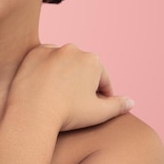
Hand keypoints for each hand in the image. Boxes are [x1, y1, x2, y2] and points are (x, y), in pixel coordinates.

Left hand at [7, 44, 133, 131]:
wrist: (32, 113)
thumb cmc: (68, 115)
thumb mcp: (99, 113)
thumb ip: (118, 106)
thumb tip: (130, 101)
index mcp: (93, 61)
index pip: (101, 80)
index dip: (100, 95)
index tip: (93, 107)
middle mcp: (73, 49)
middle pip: (81, 68)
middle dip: (81, 82)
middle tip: (73, 102)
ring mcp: (51, 49)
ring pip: (62, 62)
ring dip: (62, 73)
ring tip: (57, 94)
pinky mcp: (33, 53)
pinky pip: (43, 60)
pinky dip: (44, 69)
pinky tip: (43, 84)